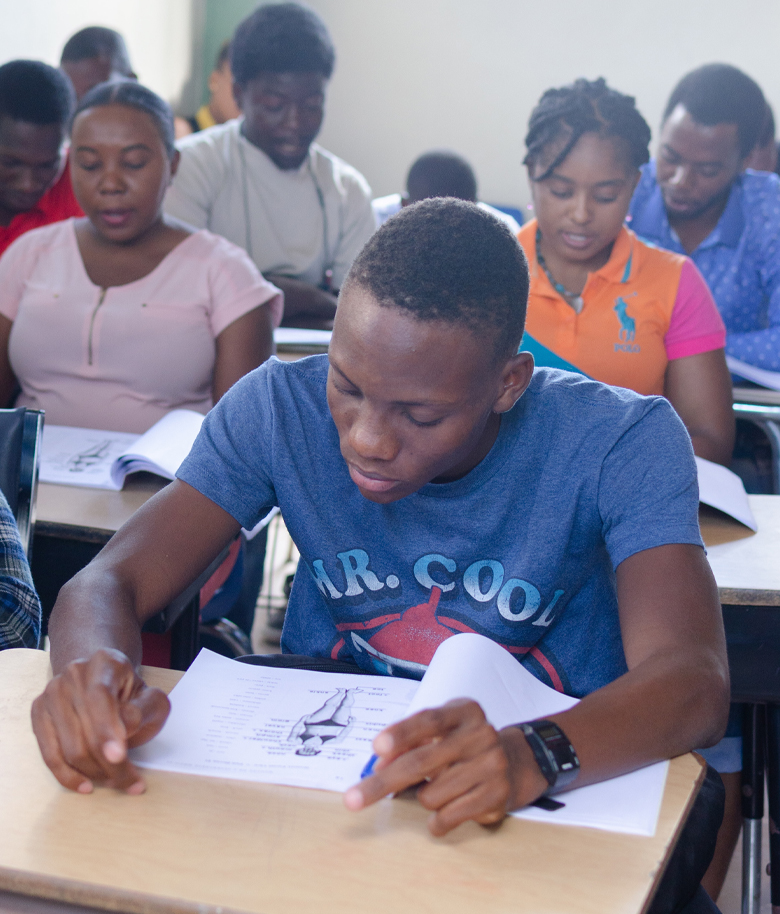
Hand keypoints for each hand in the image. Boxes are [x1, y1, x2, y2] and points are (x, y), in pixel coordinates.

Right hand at [31, 649, 169, 793]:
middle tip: (130, 780)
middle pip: (85, 730)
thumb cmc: (131, 695)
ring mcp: (52, 693)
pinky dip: (68, 775)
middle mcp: (73, 674)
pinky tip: (86, 785)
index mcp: (104, 663)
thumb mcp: (150, 698)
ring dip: (94, 772)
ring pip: (68, 747)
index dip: (107, 729)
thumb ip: (144, 710)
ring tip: (115, 780)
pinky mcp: (39, 714)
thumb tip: (124, 729)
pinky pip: (49, 754)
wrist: (102, 679)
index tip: (118, 756)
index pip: (100, 697)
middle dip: (110, 763)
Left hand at [343, 699, 548, 835]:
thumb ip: (411, 743)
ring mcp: (491, 765)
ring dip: (423, 798)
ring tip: (439, 789)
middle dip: (383, 783)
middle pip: (422, 762)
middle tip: (353, 799)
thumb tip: (380, 766)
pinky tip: (444, 810)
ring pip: (431, 794)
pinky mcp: (497, 796)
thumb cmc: (462, 746)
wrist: (513, 764)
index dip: (401, 734)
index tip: (377, 748)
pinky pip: (448, 816)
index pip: (428, 720)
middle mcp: (481, 735)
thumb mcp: (441, 732)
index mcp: (464, 711)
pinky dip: (436, 820)